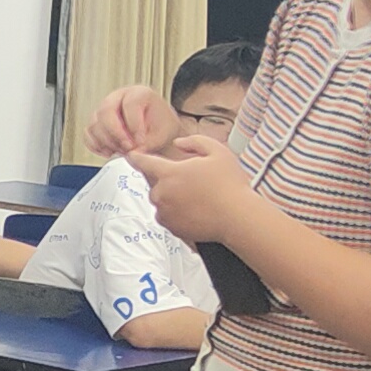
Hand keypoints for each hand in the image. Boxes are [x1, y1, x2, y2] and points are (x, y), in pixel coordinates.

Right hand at [88, 85, 176, 157]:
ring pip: (95, 124)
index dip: (134, 125)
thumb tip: (133, 152)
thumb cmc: (160, 127)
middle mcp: (118, 97)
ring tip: (122, 151)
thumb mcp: (162, 134)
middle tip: (128, 148)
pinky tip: (109, 152)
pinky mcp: (96, 122)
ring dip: (107, 142)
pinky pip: (88, 133)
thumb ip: (148, 142)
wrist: (156, 130)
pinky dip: (96, 145)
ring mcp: (104, 108)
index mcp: (138, 93)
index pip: (130, 104)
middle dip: (116, 134)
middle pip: (106, 111)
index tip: (141, 141)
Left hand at [129, 135, 250, 242]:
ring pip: (161, 200)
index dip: (137, 157)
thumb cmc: (230, 184)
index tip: (131, 156)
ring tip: (197, 197)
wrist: (238, 218)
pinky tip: (195, 209)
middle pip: (155, 183)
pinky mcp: (172, 228)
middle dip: (167, 179)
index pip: (144, 162)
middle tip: (192, 181)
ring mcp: (165, 213)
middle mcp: (162, 194)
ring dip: (172, 196)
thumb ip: (194, 142)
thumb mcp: (217, 151)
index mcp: (169, 173)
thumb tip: (177, 143)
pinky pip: (168, 216)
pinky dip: (176, 212)